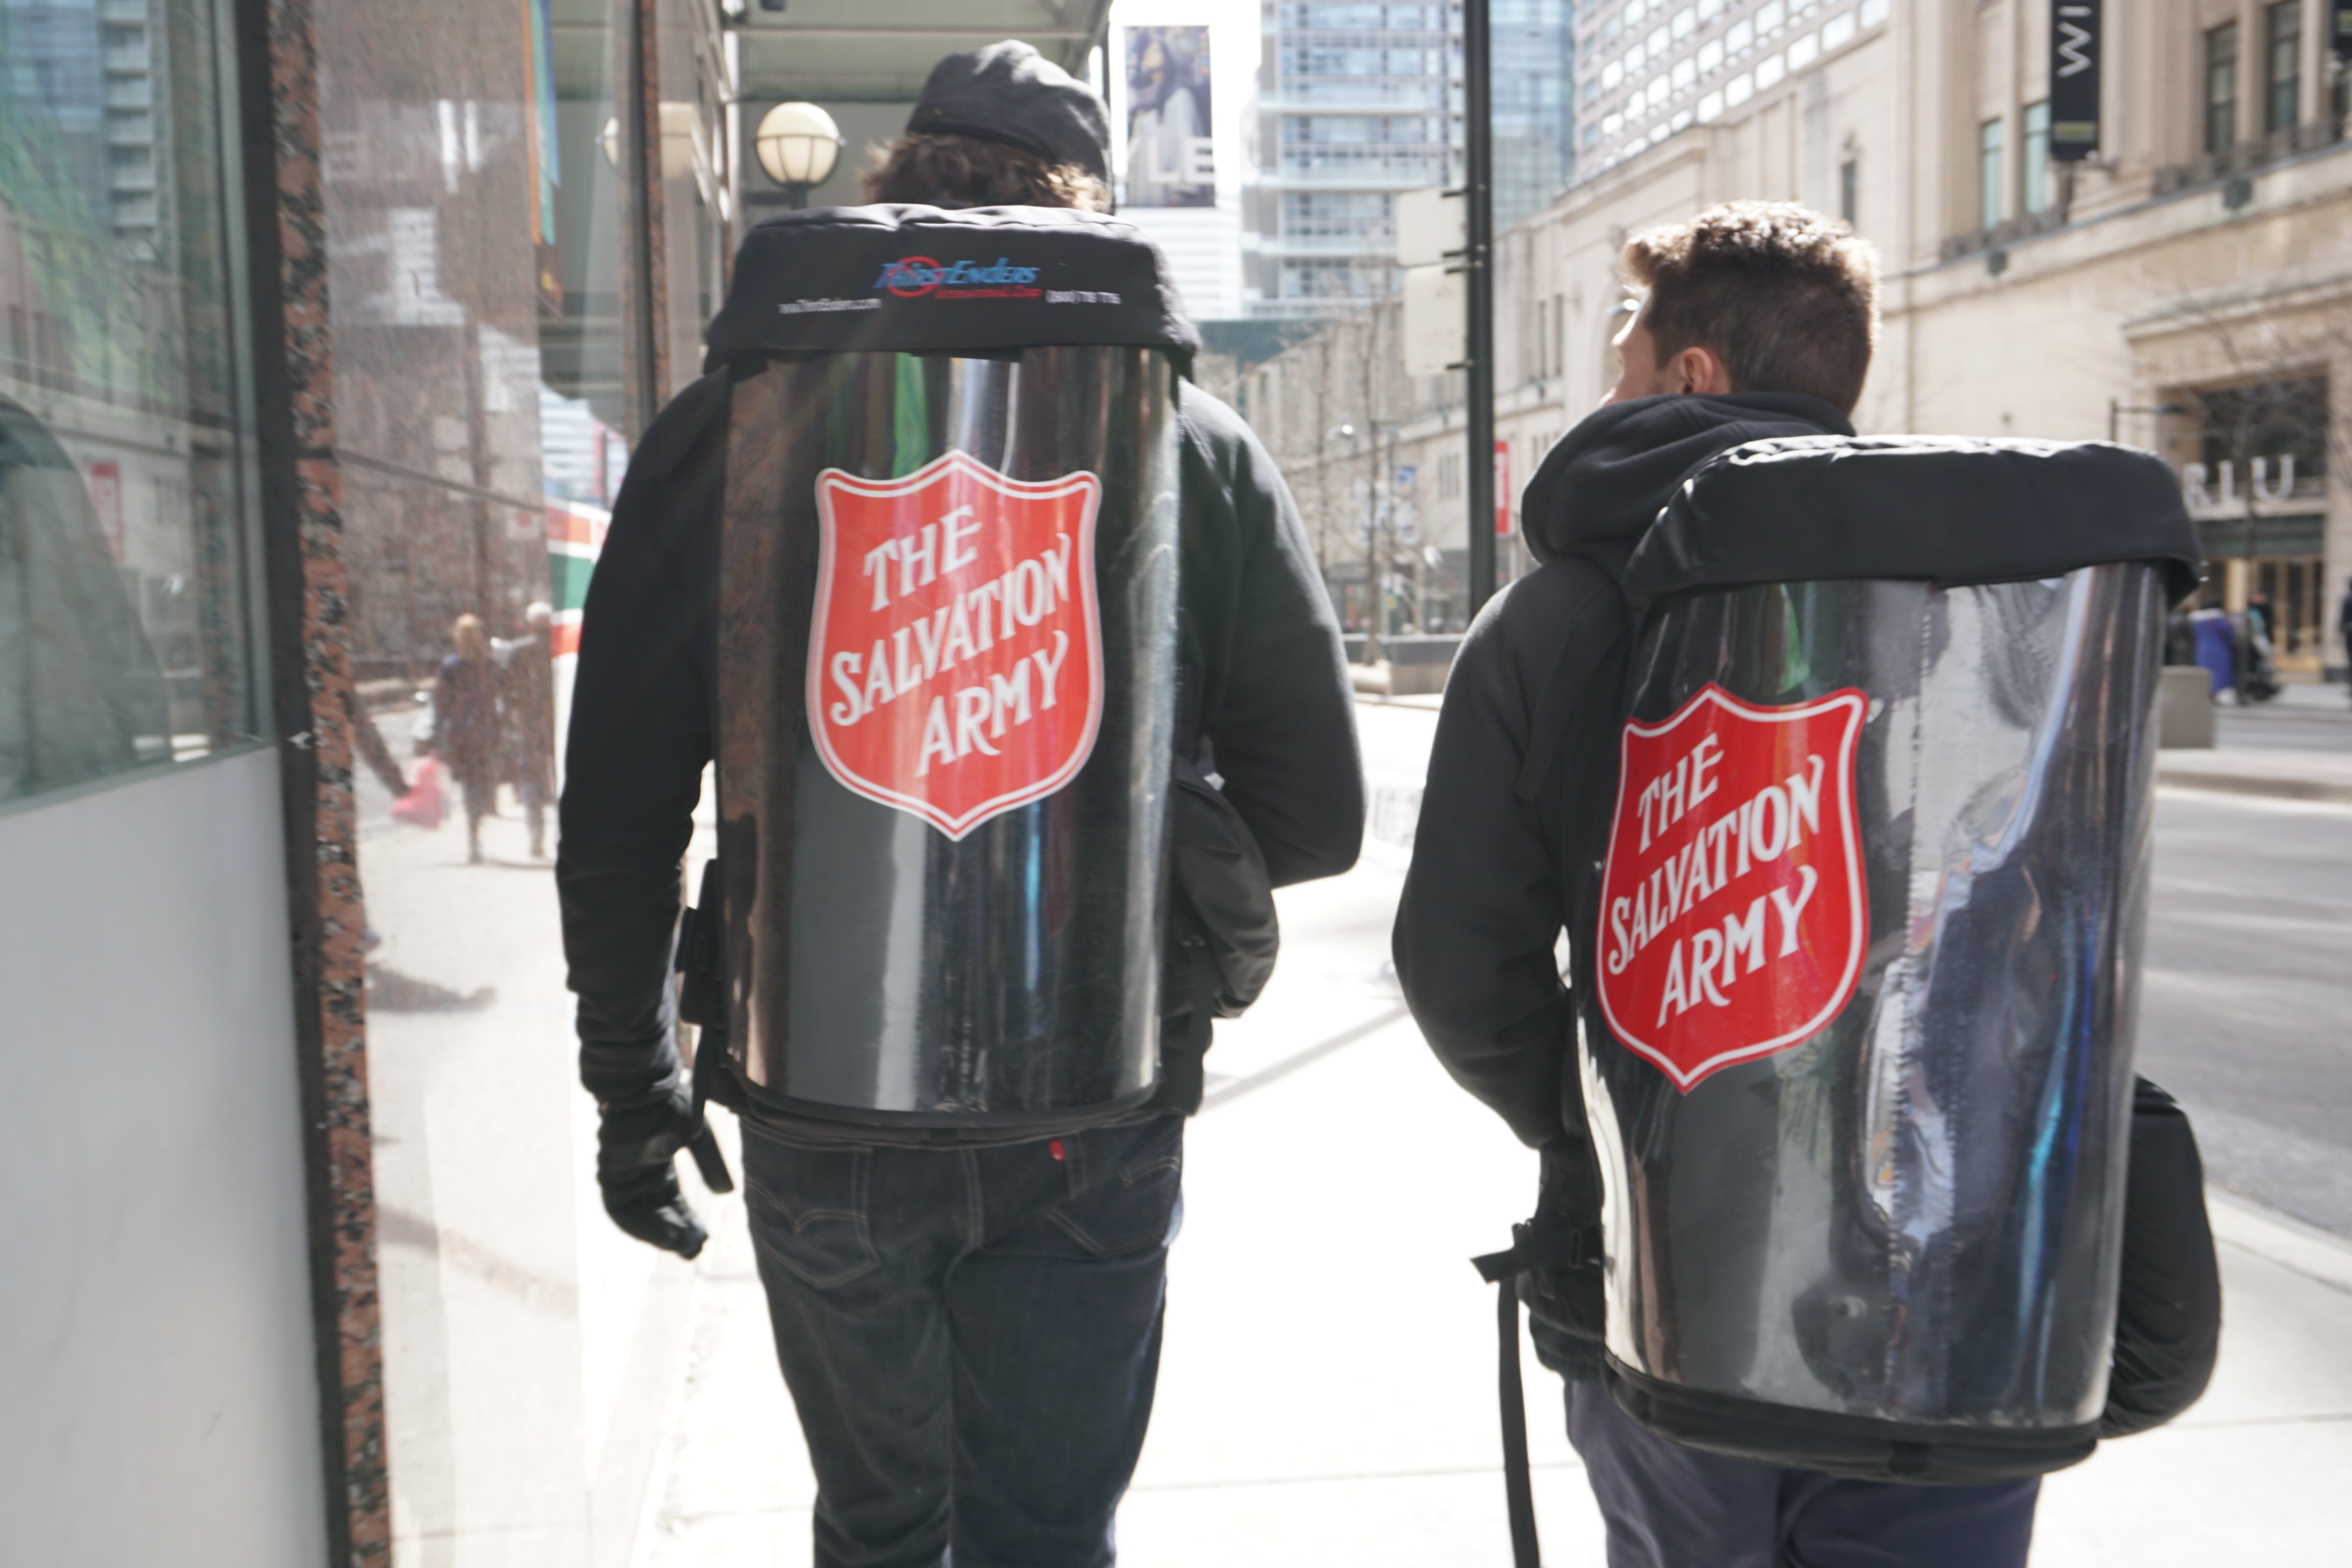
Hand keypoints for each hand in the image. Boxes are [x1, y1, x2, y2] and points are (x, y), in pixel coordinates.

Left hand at [597, 1086, 707, 1258]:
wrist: (643, 1086)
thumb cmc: (669, 1104)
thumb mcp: (698, 1136)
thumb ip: (709, 1164)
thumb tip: (725, 1194)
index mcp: (658, 1164)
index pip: (671, 1201)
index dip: (687, 1221)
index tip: (704, 1239)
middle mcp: (638, 1174)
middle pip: (656, 1213)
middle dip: (676, 1233)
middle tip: (695, 1251)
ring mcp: (621, 1176)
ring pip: (639, 1216)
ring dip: (661, 1234)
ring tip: (684, 1247)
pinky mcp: (609, 1175)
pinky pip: (621, 1210)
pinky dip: (642, 1225)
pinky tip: (665, 1235)